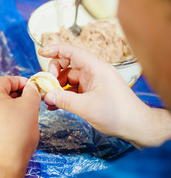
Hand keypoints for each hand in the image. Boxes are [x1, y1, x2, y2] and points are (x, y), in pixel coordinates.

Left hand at [0, 76, 40, 177]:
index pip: (5, 80)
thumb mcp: (30, 107)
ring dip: (10, 106)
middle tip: (31, 102)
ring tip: (24, 116)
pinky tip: (14, 126)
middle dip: (17, 95)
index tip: (32, 88)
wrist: (4, 164)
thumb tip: (30, 87)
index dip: (21, 82)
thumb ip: (31, 92)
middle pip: (0, 92)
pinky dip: (3, 117)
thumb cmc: (17, 135)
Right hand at [39, 45, 170, 147]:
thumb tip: (46, 96)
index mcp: (96, 68)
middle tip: (47, 86)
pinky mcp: (92, 92)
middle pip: (68, 64)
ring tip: (49, 99)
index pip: (72, 52)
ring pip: (69, 78)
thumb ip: (64, 100)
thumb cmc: (117, 114)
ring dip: (57, 87)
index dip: (55, 50)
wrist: (136, 126)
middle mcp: (94, 72)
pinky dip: (64, 95)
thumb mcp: (87, 107)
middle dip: (54, 73)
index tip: (41, 52)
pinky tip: (55, 105)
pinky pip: (73, 89)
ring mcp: (93, 82)